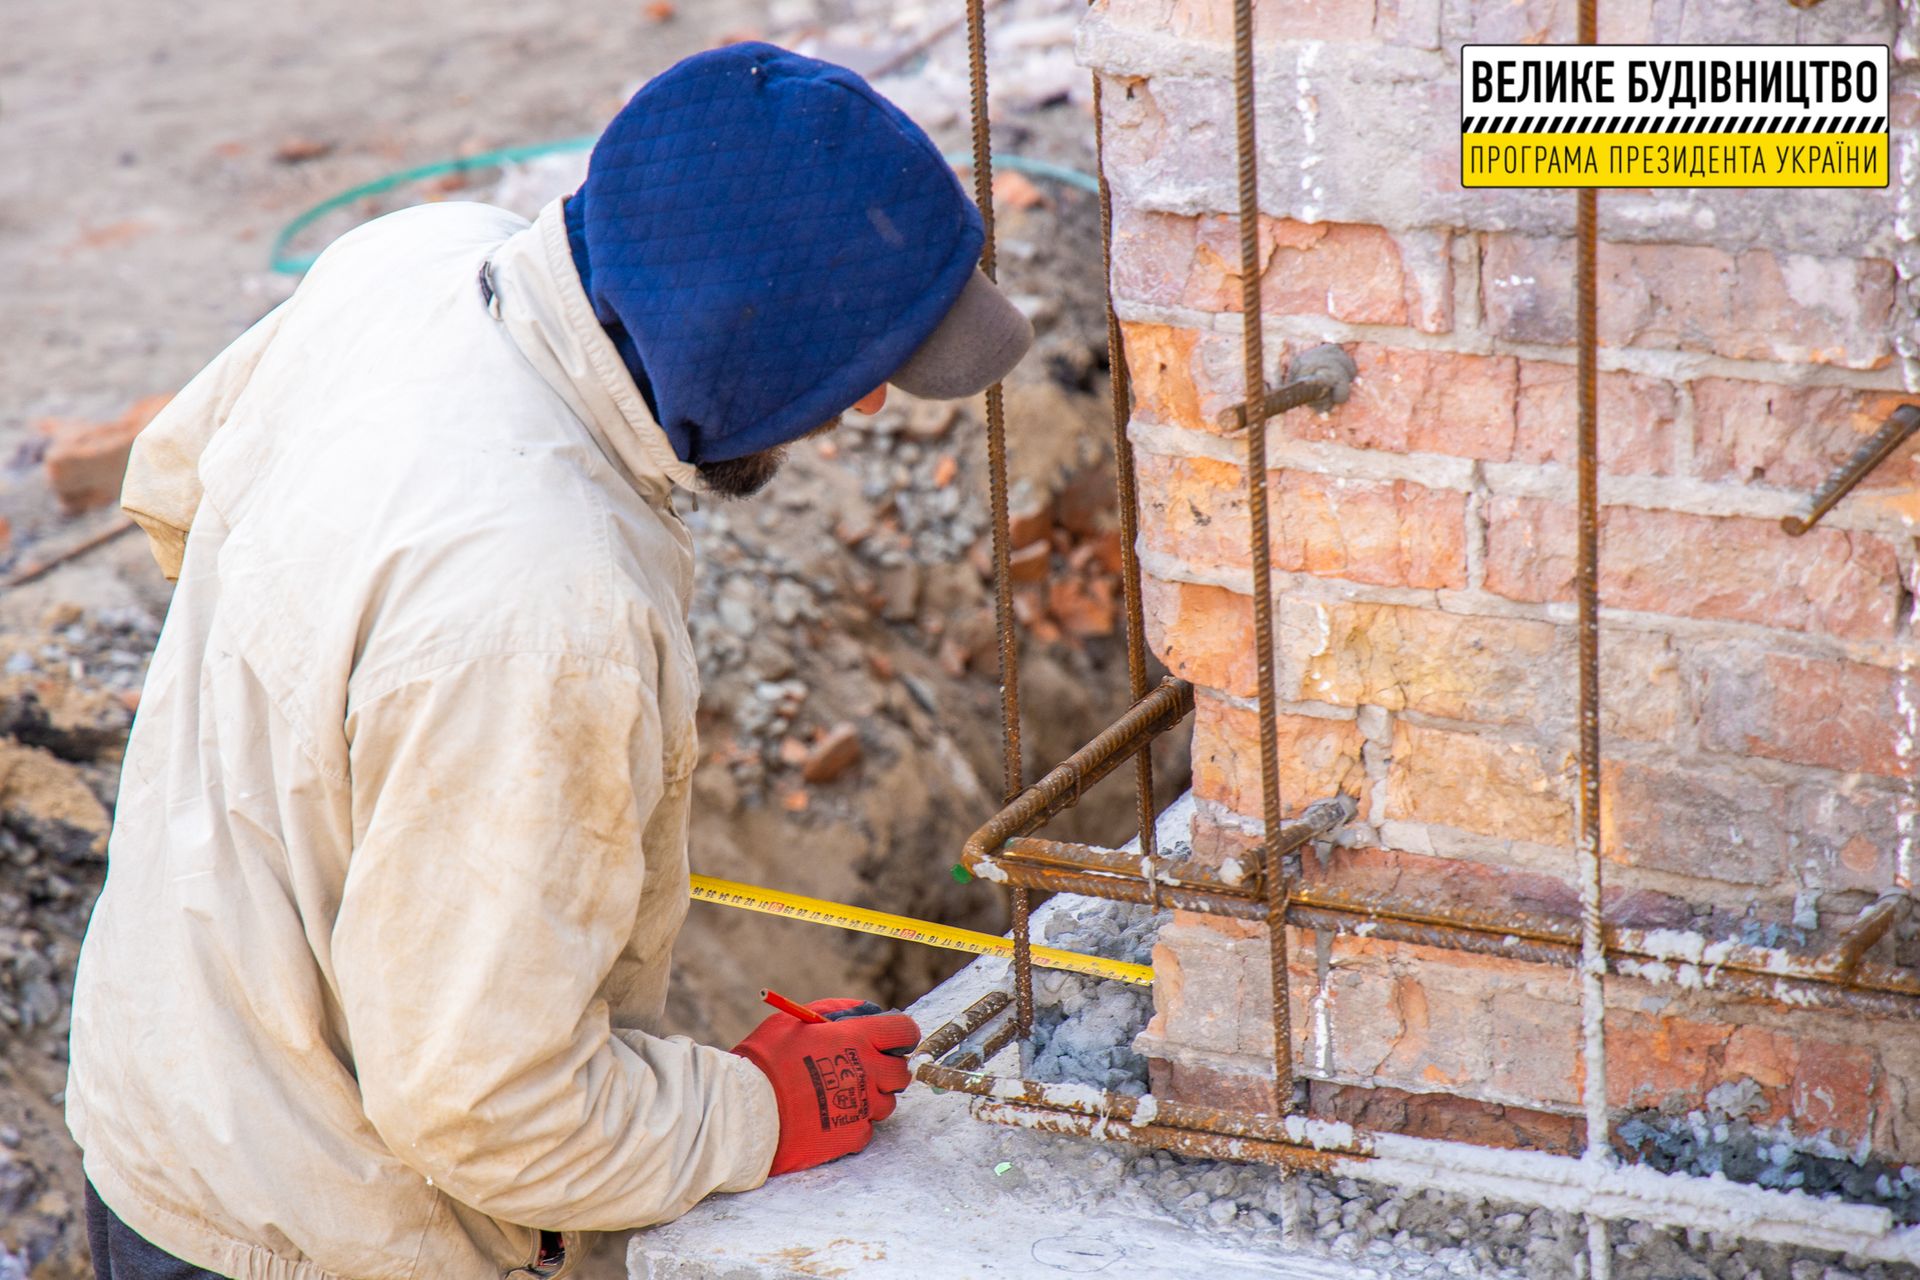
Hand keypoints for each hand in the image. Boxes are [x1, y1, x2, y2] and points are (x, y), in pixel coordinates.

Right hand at [731, 997, 919, 1175]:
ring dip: (870, 1098)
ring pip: (886, 1103)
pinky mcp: (852, 1136)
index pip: (905, 1032)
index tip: (890, 1042)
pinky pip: (866, 1129)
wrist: (747, 1110)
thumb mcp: (798, 1020)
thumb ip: (837, 1012)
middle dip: (887, 1070)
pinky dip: (853, 1124)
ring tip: (837, 1095)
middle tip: (862, 1070)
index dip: (900, 1036)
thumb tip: (867, 1012)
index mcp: (857, 1038)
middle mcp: (868, 1072)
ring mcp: (862, 1106)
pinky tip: (828, 1117)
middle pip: (901, 1072)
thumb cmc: (767, 1059)